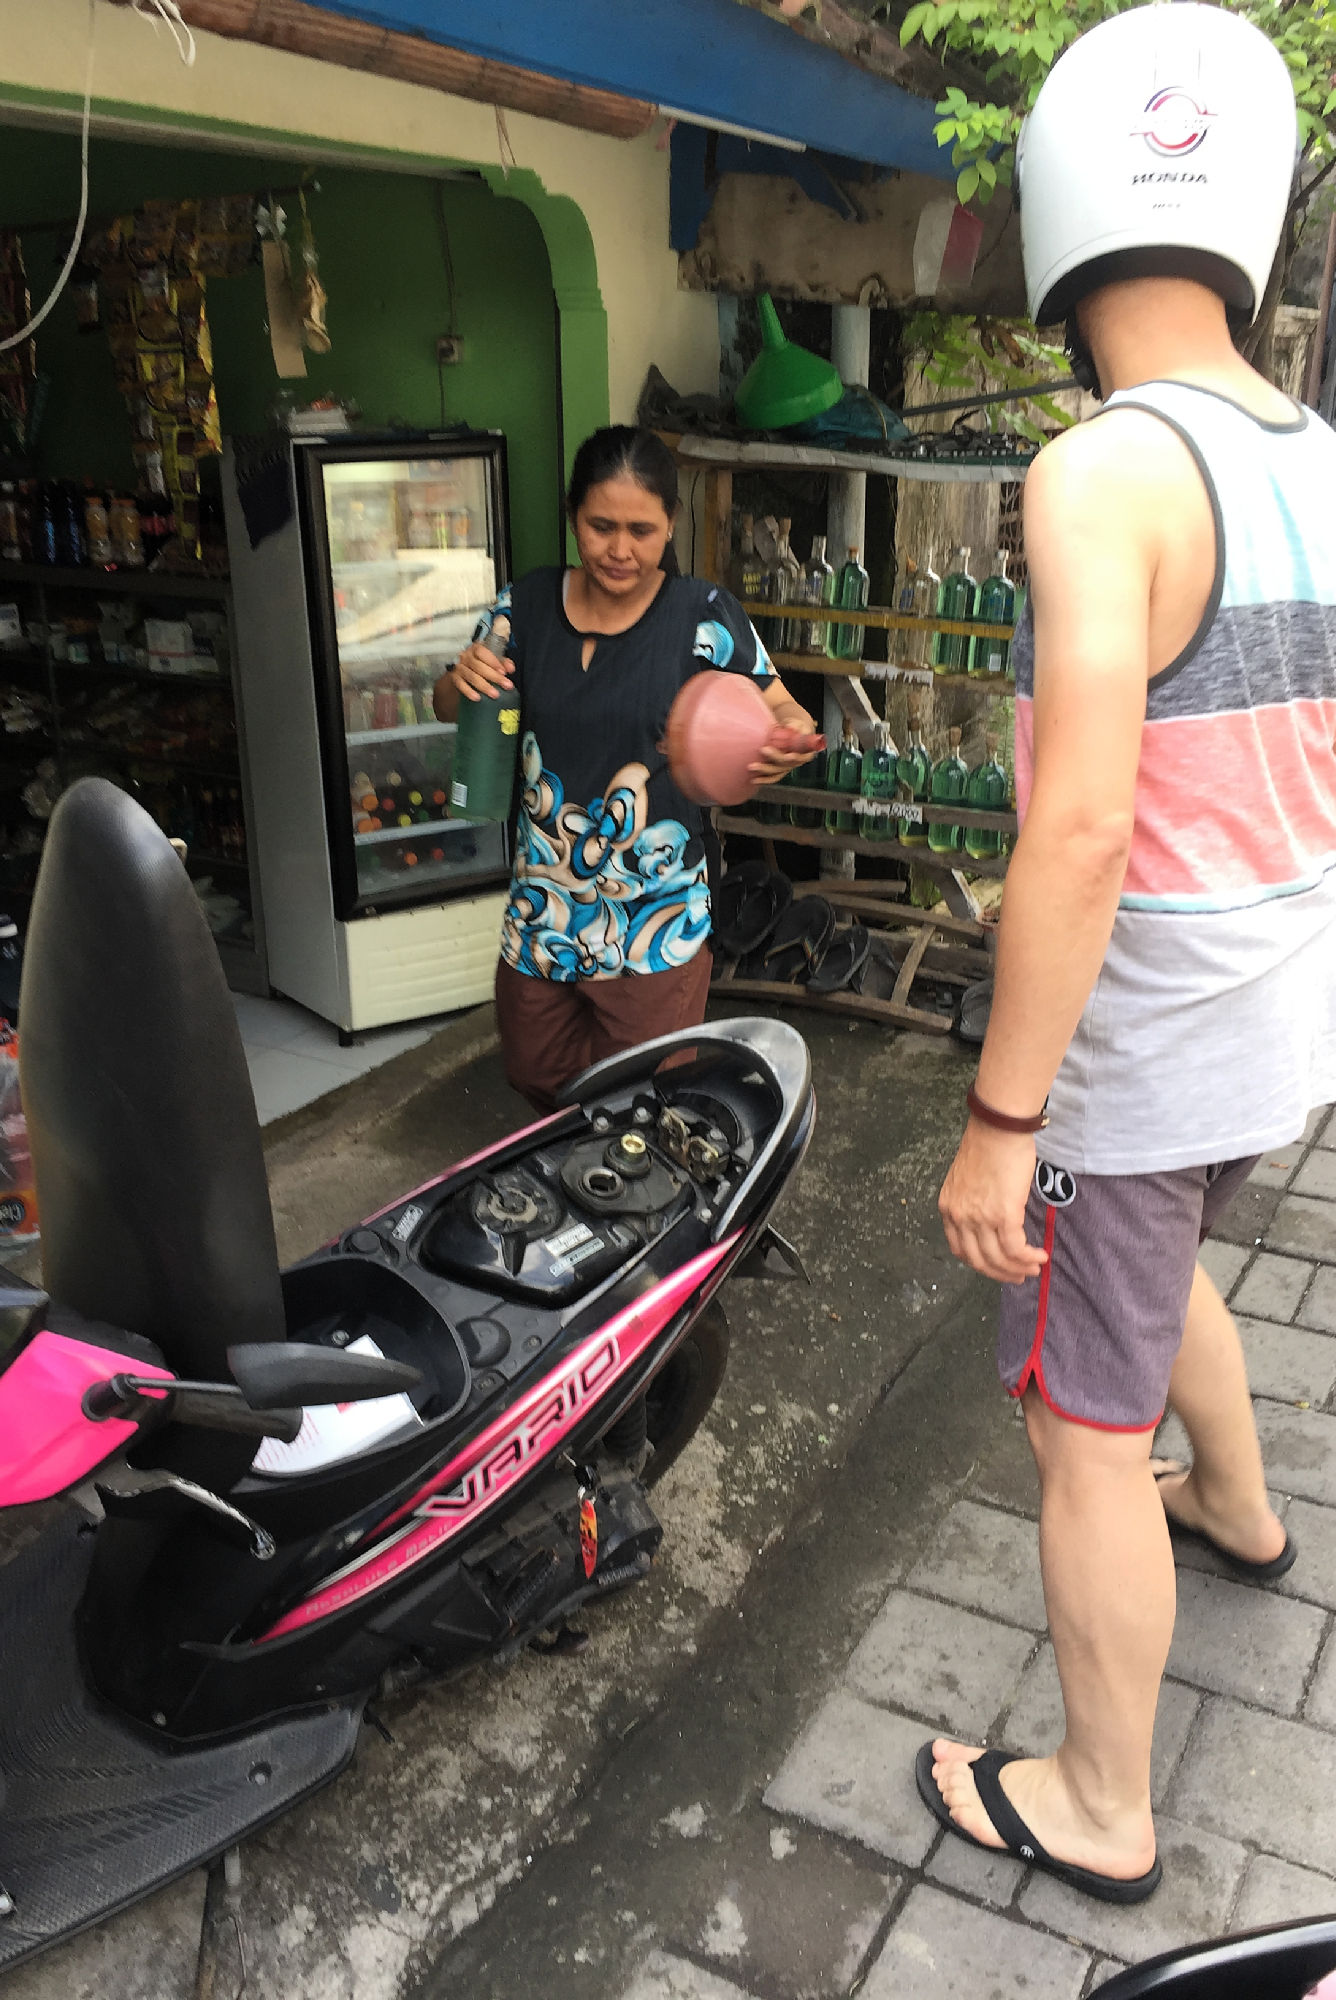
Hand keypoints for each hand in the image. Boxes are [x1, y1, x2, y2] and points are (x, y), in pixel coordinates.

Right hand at [451, 640, 512, 702]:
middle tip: (507, 685)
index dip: (493, 662)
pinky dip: (468, 691)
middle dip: (494, 676)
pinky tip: (477, 698)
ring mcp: (459, 667)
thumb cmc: (482, 661)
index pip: (482, 652)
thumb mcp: (492, 658)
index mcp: (475, 648)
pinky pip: (460, 685)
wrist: (464, 666)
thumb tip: (510, 668)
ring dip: (484, 686)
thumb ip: (502, 661)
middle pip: (478, 666)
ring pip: (471, 676)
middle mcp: (465, 656)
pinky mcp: (454, 677)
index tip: (504, 672)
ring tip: (495, 694)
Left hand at [748, 724, 824, 786]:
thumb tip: (791, 727)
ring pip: (777, 772)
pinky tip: (753, 780)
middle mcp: (797, 762)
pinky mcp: (779, 771)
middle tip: (763, 749)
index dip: (795, 758)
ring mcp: (787, 768)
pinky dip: (763, 779)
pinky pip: (772, 777)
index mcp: (806, 752)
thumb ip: (795, 725)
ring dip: (765, 770)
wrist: (793, 733)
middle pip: (786, 764)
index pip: (801, 757)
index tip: (789, 755)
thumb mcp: (798, 724)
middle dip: (775, 758)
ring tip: (752, 766)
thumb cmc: (795, 727)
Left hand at [938, 1118, 1046, 1284]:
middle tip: (1018, 1276)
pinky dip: (1028, 1257)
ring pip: (998, 1258)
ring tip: (1034, 1267)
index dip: (980, 1264)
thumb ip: (973, 1202)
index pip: (960, 1249)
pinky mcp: (1003, 1214)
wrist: (999, 1127)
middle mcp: (960, 1216)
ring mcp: (980, 1218)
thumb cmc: (988, 1145)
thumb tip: (992, 1220)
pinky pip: (1015, 1248)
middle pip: (979, 1260)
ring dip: (1018, 1268)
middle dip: (1000, 1273)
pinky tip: (1040, 1256)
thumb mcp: (967, 1179)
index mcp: (949, 1208)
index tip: (996, 1267)